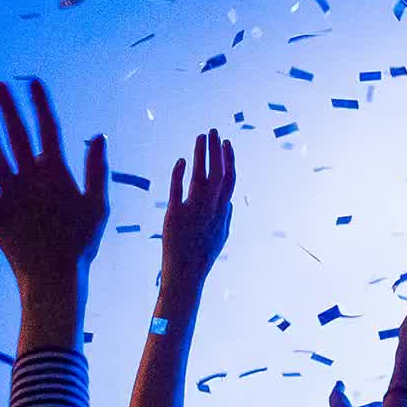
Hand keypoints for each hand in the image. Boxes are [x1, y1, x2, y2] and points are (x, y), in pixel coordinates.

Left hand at [0, 80, 108, 289]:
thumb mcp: (98, 204)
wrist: (53, 276)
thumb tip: (97, 136)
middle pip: (16, 135)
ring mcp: (9, 195)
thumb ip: (96, 169)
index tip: (33, 83)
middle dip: (7, 108)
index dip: (39, 103)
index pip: (47, 128)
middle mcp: (29, 178)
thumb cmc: (80, 242)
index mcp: (55, 172)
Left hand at [161, 129, 234, 290]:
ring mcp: (194, 211)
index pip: (229, 178)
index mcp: (223, 211)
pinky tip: (181, 160)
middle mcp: (211, 208)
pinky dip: (180, 173)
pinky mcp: (175, 215)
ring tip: (200, 137)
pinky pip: (177, 189)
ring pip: (200, 175)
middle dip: (216, 149)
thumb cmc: (203, 256)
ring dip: (201, 154)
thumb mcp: (221, 236)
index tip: (227, 143)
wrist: (185, 275)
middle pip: (217, 172)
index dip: (229, 159)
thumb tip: (231, 203)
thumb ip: (227, 217)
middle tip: (213, 131)